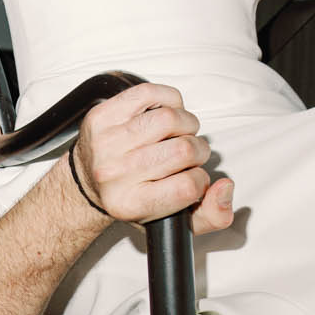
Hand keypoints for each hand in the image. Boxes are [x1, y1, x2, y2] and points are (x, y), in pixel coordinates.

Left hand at [72, 84, 232, 229]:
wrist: (88, 182)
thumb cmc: (134, 196)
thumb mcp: (172, 221)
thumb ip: (212, 215)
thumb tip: (225, 187)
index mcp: (131, 203)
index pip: (188, 186)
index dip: (200, 179)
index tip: (191, 177)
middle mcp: (114, 174)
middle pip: (183, 150)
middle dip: (197, 150)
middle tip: (187, 154)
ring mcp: (106, 143)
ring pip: (169, 119)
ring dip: (185, 124)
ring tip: (178, 134)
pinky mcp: (102, 116)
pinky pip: (148, 93)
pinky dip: (167, 100)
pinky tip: (164, 113)